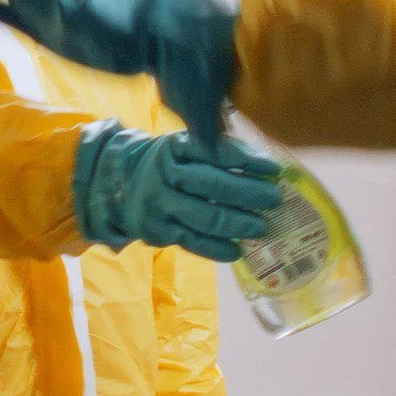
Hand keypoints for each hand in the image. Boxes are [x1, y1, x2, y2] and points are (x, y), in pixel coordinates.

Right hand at [72, 123, 283, 262]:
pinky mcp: (156, 230)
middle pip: (212, 184)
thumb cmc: (169, 165)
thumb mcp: (183, 147)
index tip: (274, 169)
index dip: (247, 159)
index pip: (215, 150)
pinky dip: (216, 248)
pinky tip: (237, 250)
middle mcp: (164, 172)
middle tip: (275, 200)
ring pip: (205, 216)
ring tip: (263, 227)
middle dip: (248, 193)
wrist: (119, 184)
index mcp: (175, 145)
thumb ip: (216, 152)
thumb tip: (267, 168)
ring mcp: (158, 203)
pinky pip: (192, 241)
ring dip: (238, 223)